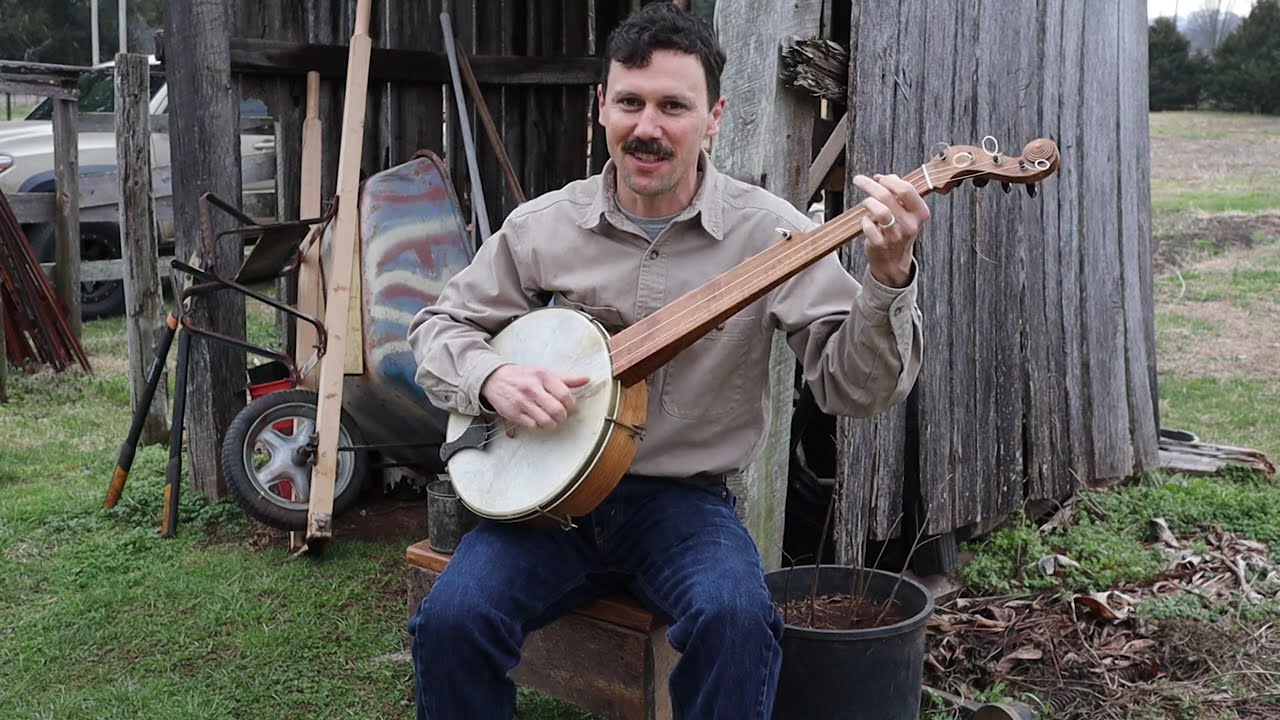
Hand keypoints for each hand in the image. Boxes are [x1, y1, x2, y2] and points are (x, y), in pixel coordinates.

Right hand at [480, 364, 589, 429]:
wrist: (494, 379)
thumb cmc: (523, 376)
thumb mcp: (544, 373)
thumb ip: (566, 379)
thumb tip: (587, 379)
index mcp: (543, 376)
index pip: (565, 395)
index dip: (571, 405)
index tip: (570, 407)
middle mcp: (533, 389)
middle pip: (558, 411)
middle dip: (563, 417)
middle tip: (561, 416)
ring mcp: (523, 402)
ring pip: (546, 421)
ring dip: (553, 424)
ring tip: (552, 420)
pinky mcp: (514, 414)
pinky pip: (533, 426)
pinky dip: (539, 425)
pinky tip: (538, 419)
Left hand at [852, 173, 931, 287]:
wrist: (894, 260)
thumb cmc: (899, 230)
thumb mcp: (906, 212)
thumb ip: (898, 193)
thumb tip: (883, 177)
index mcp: (920, 213)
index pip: (906, 190)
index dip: (889, 180)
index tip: (878, 178)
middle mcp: (910, 225)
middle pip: (888, 197)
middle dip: (870, 185)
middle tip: (858, 180)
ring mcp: (895, 236)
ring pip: (879, 211)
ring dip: (868, 202)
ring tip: (865, 201)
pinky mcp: (880, 244)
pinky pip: (868, 226)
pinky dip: (864, 220)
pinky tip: (866, 221)